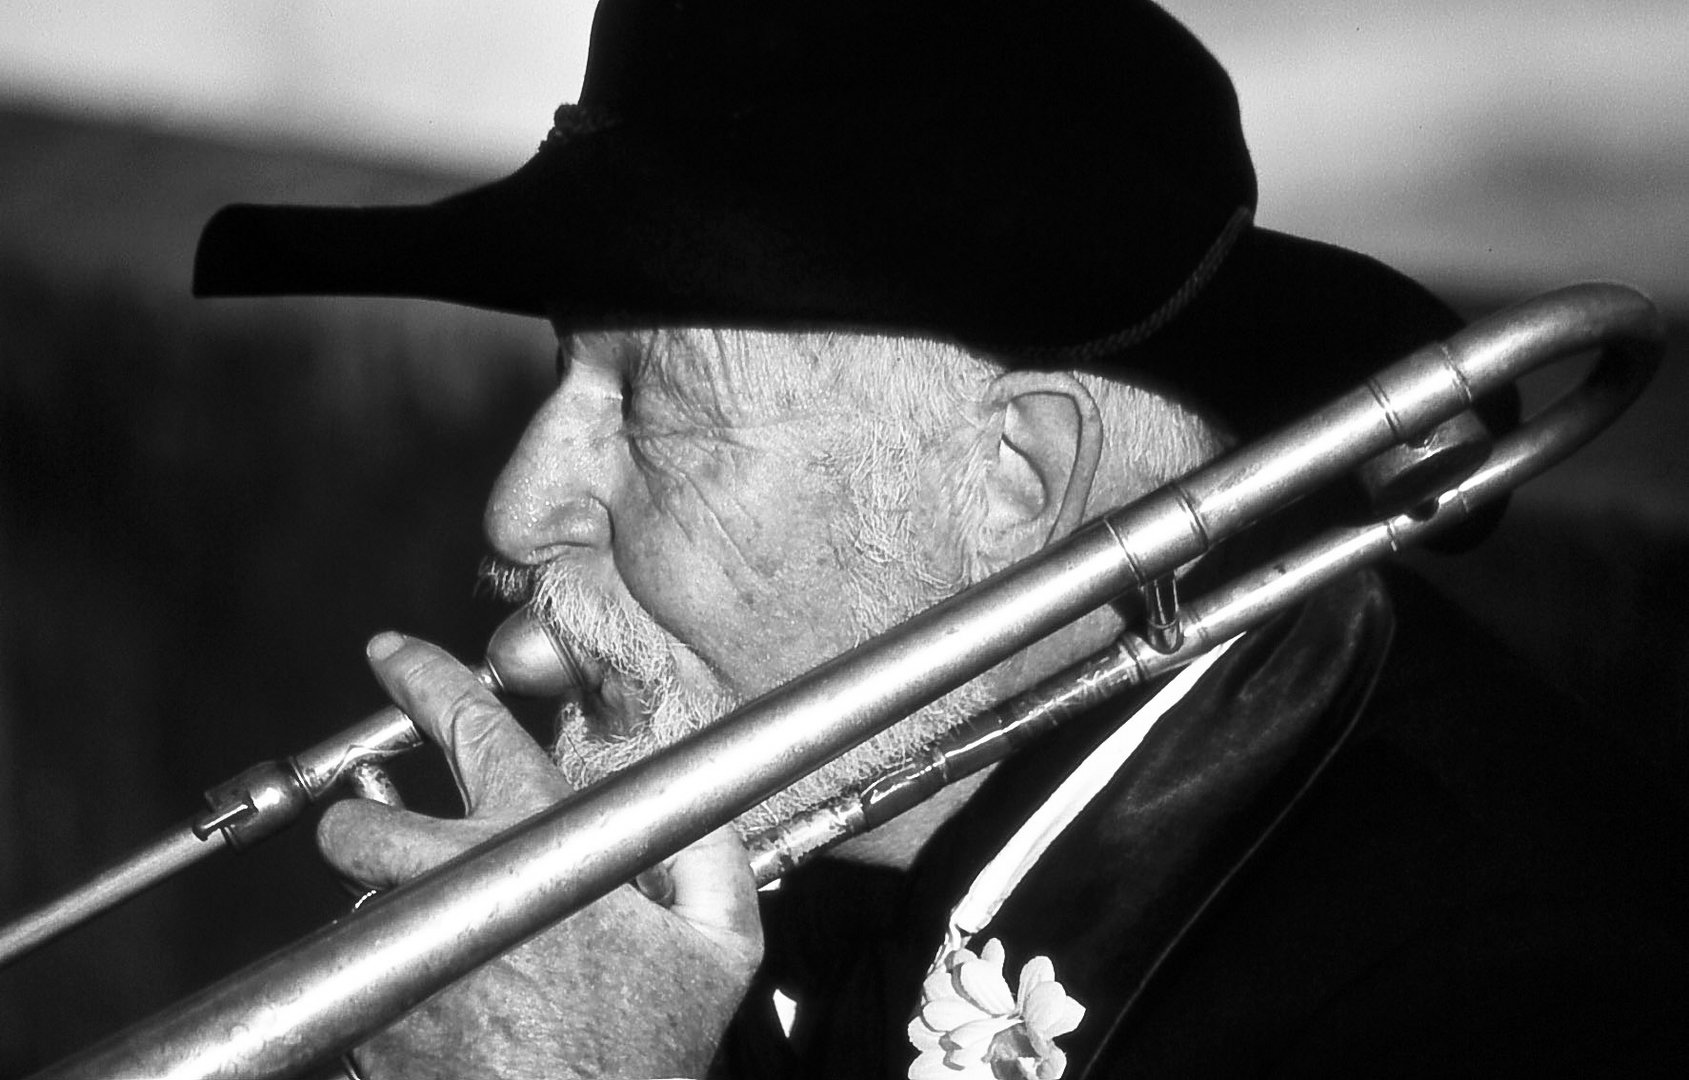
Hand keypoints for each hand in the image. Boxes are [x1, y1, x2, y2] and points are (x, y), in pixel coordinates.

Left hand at [317, 631, 762, 1079]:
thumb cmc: (641, 1058)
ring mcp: (404, 959)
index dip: (424, 678)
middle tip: (382, 827)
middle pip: (360, 821)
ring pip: (359, 904)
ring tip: (442, 943)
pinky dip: (390, 984)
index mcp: (537, 847)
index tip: (394, 655)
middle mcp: (454, 890)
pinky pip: (360, 982)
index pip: (468, 728)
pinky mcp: (372, 1023)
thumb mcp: (720, 946)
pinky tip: (451, 1007)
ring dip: (387, 910)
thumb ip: (710, 856)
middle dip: (361, 819)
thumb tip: (695, 803)